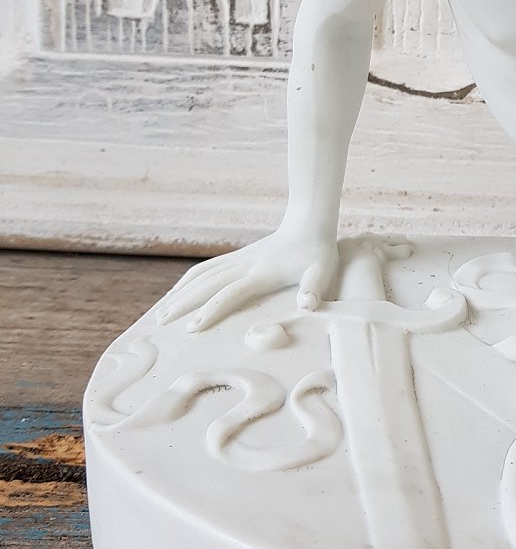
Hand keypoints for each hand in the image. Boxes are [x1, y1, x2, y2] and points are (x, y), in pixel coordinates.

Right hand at [156, 225, 340, 332]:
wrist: (309, 221)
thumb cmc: (318, 251)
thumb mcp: (322, 272)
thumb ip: (314, 289)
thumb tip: (308, 304)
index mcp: (261, 274)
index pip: (229, 294)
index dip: (211, 310)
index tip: (192, 327)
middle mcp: (244, 266)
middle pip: (206, 285)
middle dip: (183, 304)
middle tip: (161, 322)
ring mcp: (239, 259)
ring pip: (202, 275)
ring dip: (180, 292)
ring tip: (161, 310)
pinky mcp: (239, 256)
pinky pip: (207, 268)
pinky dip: (189, 279)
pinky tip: (179, 289)